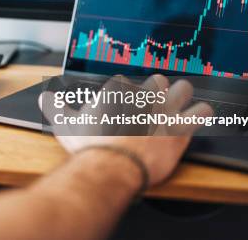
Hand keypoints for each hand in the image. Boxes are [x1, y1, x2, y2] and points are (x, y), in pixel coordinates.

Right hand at [39, 75, 211, 184]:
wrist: (111, 166)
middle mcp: (143, 95)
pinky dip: (201, 113)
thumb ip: (56, 107)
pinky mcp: (180, 128)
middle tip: (154, 98)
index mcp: (117, 90)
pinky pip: (200, 113)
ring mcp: (164, 110)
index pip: (123, 82)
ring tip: (181, 99)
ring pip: (182, 90)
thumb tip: (45, 98)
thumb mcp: (65, 125)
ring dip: (182, 94)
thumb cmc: (89, 146)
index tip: (119, 105)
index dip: (122, 93)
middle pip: (157, 81)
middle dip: (157, 88)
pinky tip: (201, 114)